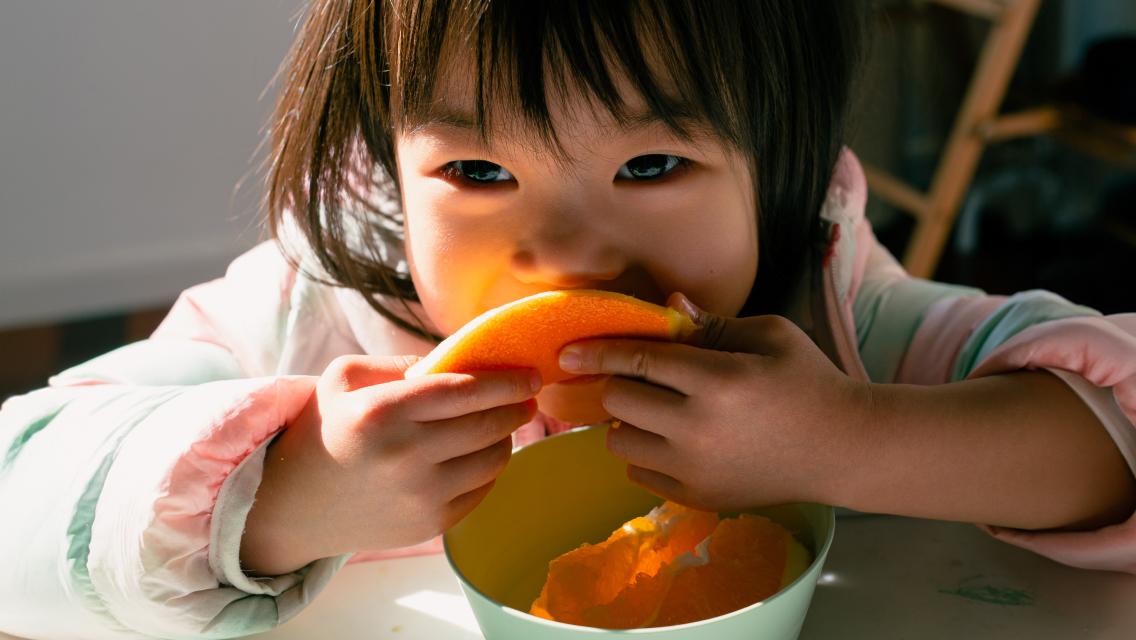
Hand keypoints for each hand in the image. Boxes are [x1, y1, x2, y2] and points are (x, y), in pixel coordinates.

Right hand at [240, 355, 538, 574]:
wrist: (298, 504)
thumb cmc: (327, 429)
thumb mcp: (345, 379)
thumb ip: (402, 364)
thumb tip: (460, 362)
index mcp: (381, 413)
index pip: (462, 391)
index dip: (505, 381)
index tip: (530, 375)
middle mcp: (403, 456)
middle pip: (486, 425)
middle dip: (516, 407)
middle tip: (528, 397)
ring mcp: (420, 495)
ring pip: (493, 458)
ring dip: (506, 437)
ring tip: (503, 423)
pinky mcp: (431, 524)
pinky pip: (482, 489)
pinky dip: (491, 467)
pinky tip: (483, 452)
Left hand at [557, 293, 871, 511]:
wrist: (843, 450)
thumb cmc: (808, 381)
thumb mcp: (768, 336)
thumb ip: (711, 325)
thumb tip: (666, 307)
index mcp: (718, 380)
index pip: (637, 361)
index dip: (596, 353)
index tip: (567, 354)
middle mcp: (699, 429)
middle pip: (619, 402)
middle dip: (618, 385)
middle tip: (636, 379)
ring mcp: (696, 470)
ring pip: (621, 442)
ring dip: (627, 421)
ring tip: (657, 411)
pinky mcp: (698, 498)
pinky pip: (639, 473)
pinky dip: (644, 453)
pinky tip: (673, 440)